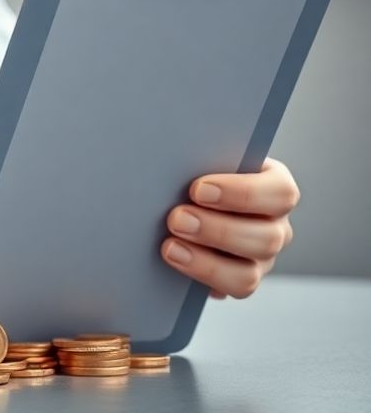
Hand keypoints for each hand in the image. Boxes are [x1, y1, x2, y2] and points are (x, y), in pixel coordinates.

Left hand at [161, 159, 297, 298]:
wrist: (181, 197)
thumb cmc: (193, 171)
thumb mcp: (200, 160)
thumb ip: (197, 162)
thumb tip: (169, 164)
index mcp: (274, 186)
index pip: (279, 193)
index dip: (241, 193)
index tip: (198, 189)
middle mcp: (276, 225)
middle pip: (267, 238)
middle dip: (217, 231)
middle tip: (176, 218)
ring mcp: (262, 257)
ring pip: (250, 272)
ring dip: (207, 262)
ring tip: (170, 246)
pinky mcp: (242, 278)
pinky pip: (232, 289)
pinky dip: (204, 278)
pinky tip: (179, 262)